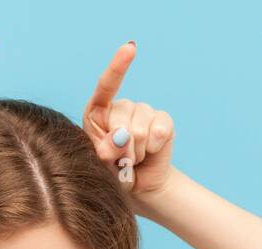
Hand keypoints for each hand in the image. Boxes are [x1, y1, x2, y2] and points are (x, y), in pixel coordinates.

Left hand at [82, 41, 175, 207]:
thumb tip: (123, 135)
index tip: (130, 49)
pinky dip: (154, 147)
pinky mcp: (163, 121)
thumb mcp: (102, 165)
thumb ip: (106, 150)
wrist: (139, 186)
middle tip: (122, 161)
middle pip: (123, 117)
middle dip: (122, 147)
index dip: (118, 66)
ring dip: (136, 151)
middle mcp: (121, 107)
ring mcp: (143, 111)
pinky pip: (160, 130)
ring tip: (134, 158)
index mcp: (98, 112)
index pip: (106, 86)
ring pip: (141, 127)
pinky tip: (151, 151)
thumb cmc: (113, 174)